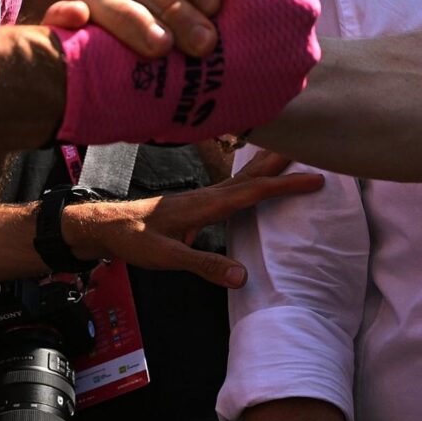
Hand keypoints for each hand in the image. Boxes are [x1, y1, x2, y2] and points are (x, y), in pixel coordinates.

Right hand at [49, 0, 320, 145]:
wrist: (204, 79)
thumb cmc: (213, 17)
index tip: (214, 6)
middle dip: (166, 5)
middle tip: (204, 43)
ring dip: (127, 16)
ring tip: (162, 48)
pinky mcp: (61, 34)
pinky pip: (51, 17)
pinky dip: (64, 18)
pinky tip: (80, 23)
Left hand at [64, 152, 323, 287]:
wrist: (106, 226)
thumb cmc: (133, 239)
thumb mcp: (166, 256)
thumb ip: (203, 264)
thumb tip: (242, 276)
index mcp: (205, 205)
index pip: (253, 192)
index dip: (285, 185)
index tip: (315, 178)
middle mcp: (208, 195)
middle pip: (252, 174)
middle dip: (283, 161)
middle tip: (312, 145)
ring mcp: (203, 197)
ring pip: (243, 177)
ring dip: (268, 165)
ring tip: (290, 153)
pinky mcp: (198, 203)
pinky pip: (233, 185)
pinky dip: (251, 177)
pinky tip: (253, 180)